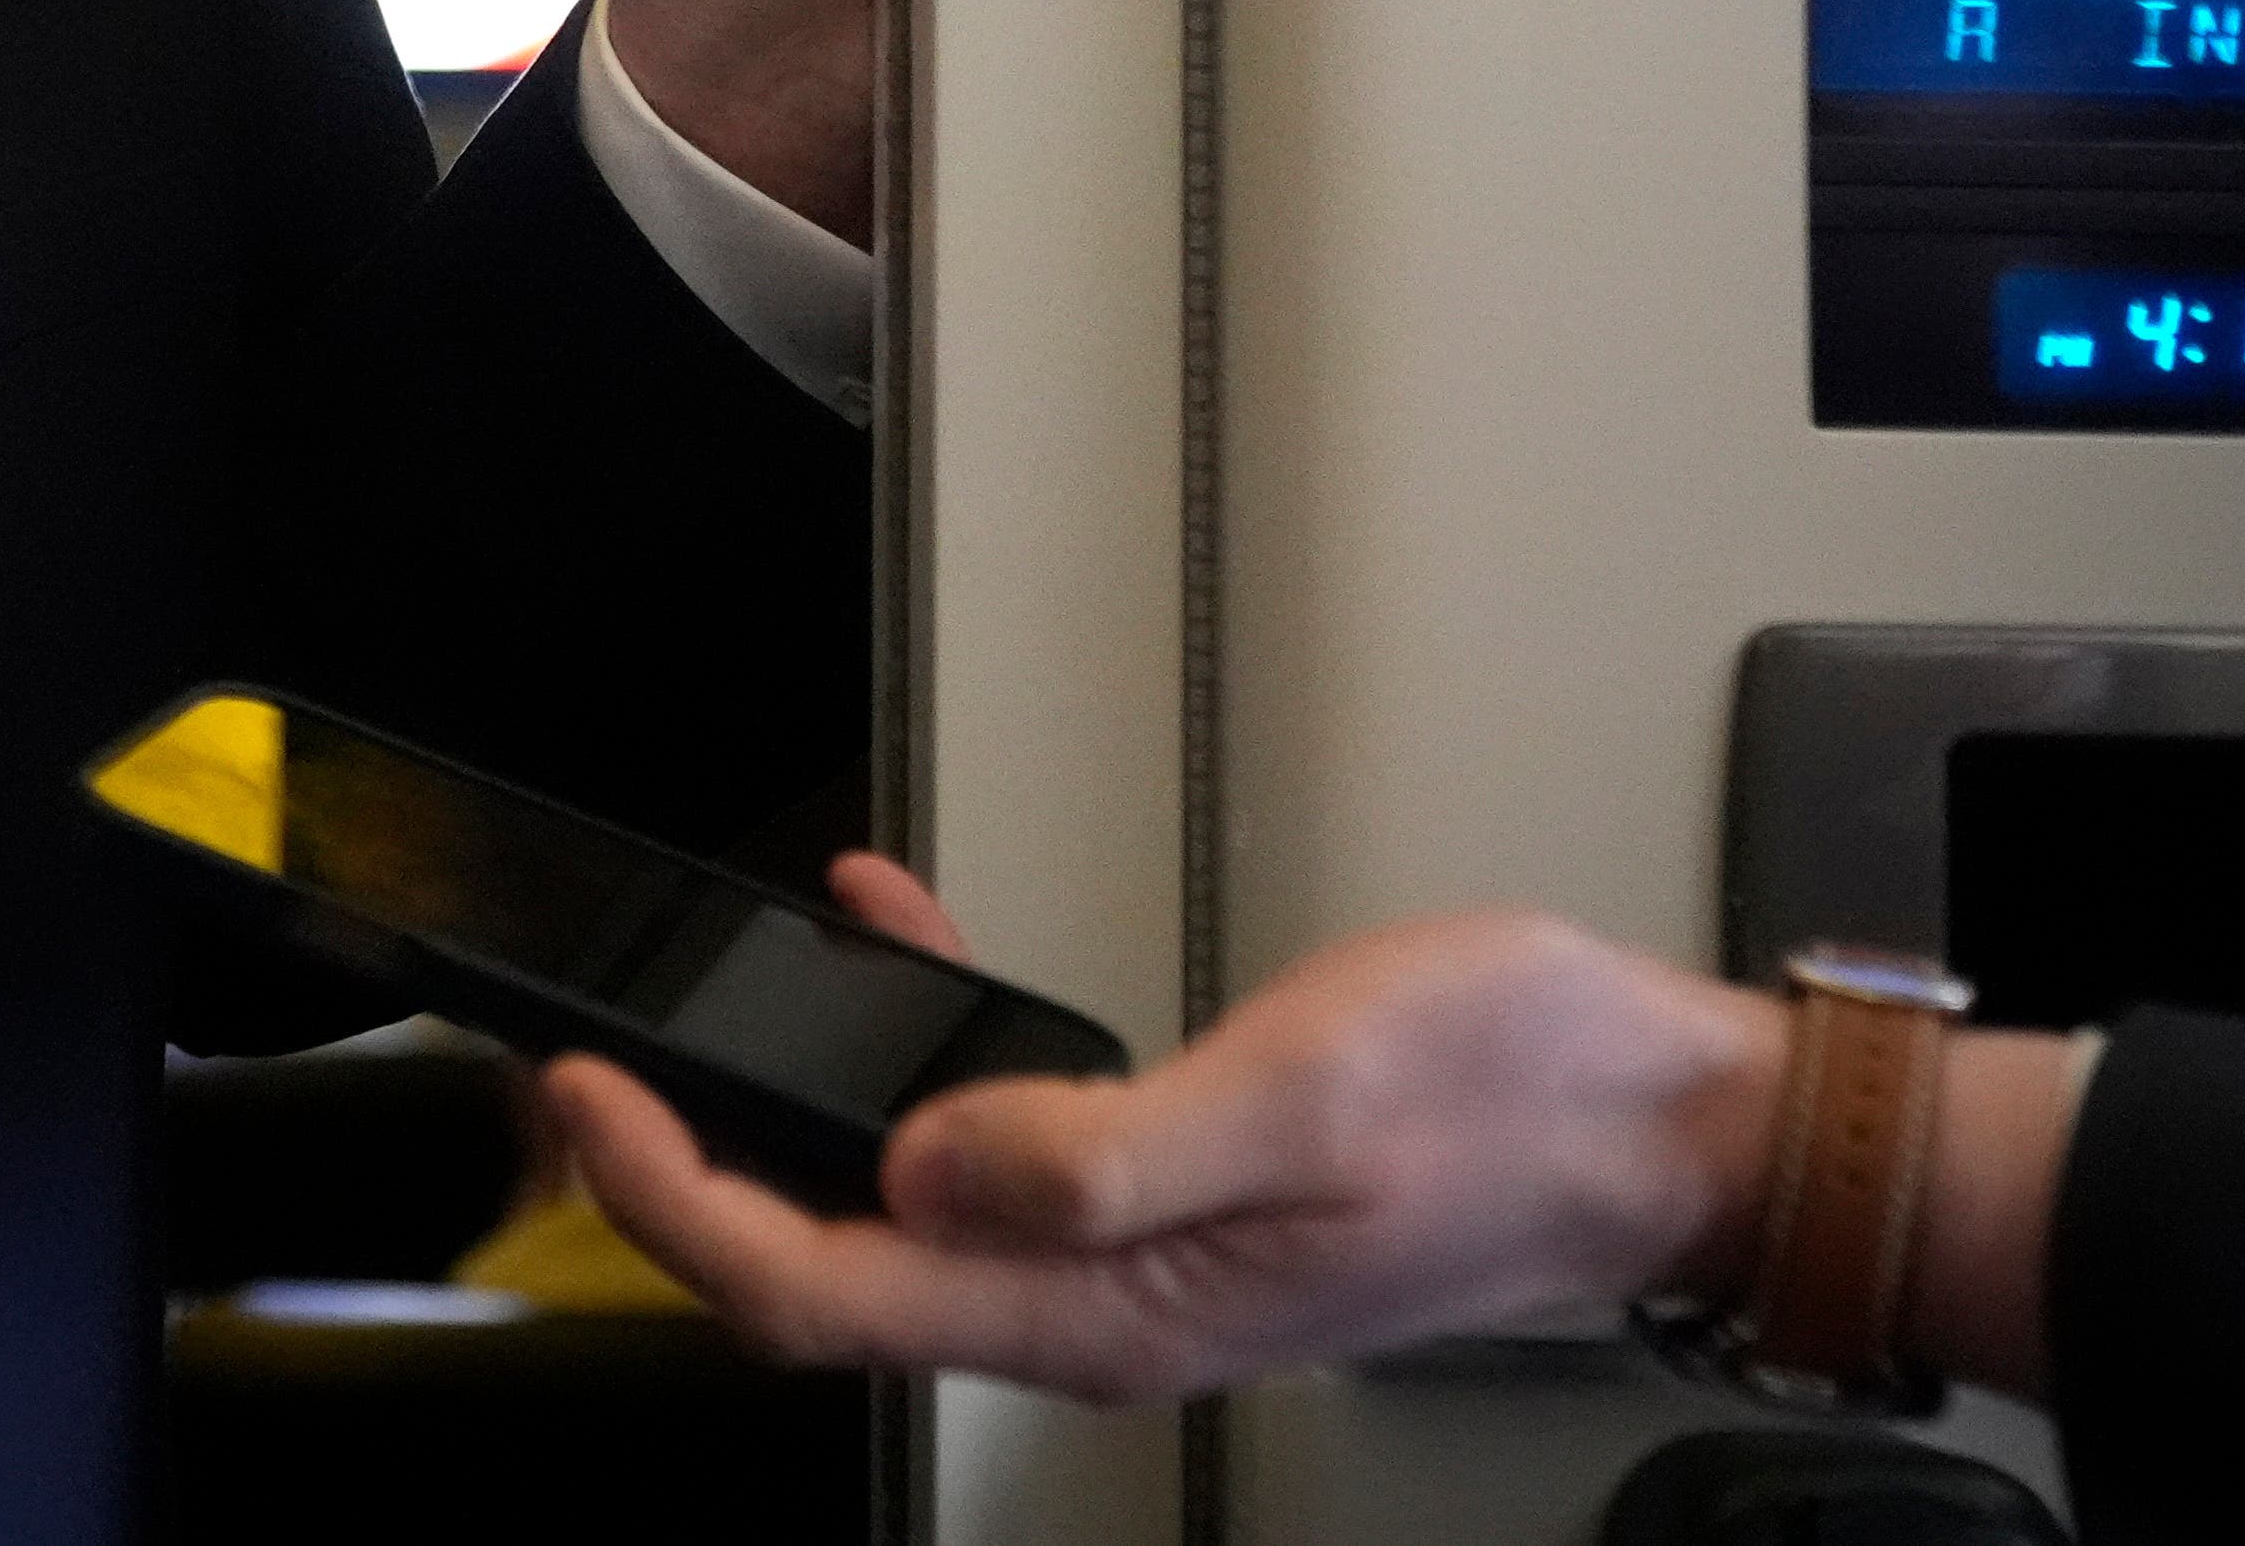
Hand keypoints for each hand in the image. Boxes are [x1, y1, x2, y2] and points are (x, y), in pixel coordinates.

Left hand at [537, 860, 1789, 1405]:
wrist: (1661, 1121)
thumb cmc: (1515, 1101)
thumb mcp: (1302, 1099)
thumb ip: (1102, 1148)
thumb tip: (929, 1168)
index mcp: (1108, 1311)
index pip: (824, 1290)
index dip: (681, 1203)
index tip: (594, 1099)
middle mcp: (1094, 1306)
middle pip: (826, 1273)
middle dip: (684, 1181)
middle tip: (583, 1070)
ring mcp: (1120, 1256)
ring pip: (885, 1215)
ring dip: (772, 1123)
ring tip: (676, 1023)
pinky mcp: (1152, 1191)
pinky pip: (981, 1142)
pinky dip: (905, 1049)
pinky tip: (885, 934)